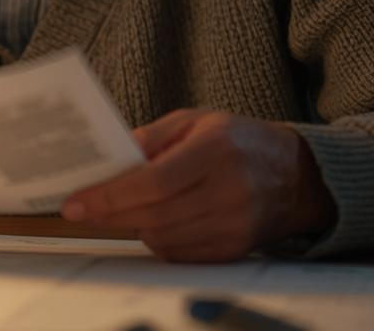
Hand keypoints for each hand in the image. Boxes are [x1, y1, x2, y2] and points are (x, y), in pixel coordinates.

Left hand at [61, 110, 335, 261]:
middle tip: (83, 210)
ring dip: (134, 226)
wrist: (296, 174)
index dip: (110, 196)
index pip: (153, 182)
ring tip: (122, 209)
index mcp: (217, 150)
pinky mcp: (236, 249)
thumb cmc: (239, 141)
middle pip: (154, 215)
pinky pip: (181, 253)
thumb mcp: (196, 120)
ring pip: (164, 238)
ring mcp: (236, 225)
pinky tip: (155, 221)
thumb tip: (112, 158)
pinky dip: (159, 240)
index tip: (77, 202)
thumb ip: (152, 136)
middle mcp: (229, 190)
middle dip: (110, 214)